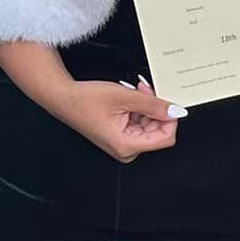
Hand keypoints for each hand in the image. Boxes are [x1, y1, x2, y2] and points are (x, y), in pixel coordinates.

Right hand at [60, 77, 182, 163]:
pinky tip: (130, 97)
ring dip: (147, 106)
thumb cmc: (85, 100)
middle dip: (155, 108)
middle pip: (158, 131)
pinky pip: (140, 123)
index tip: (167, 102)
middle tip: (145, 90)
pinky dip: (139, 108)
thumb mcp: (125, 97)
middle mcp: (126, 150)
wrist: (63, 98)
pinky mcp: (121, 136)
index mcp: (127, 146)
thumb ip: (154, 105)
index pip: (166, 138)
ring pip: (149, 125)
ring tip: (135, 91)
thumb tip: (175, 111)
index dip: (170, 118)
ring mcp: (123, 144)